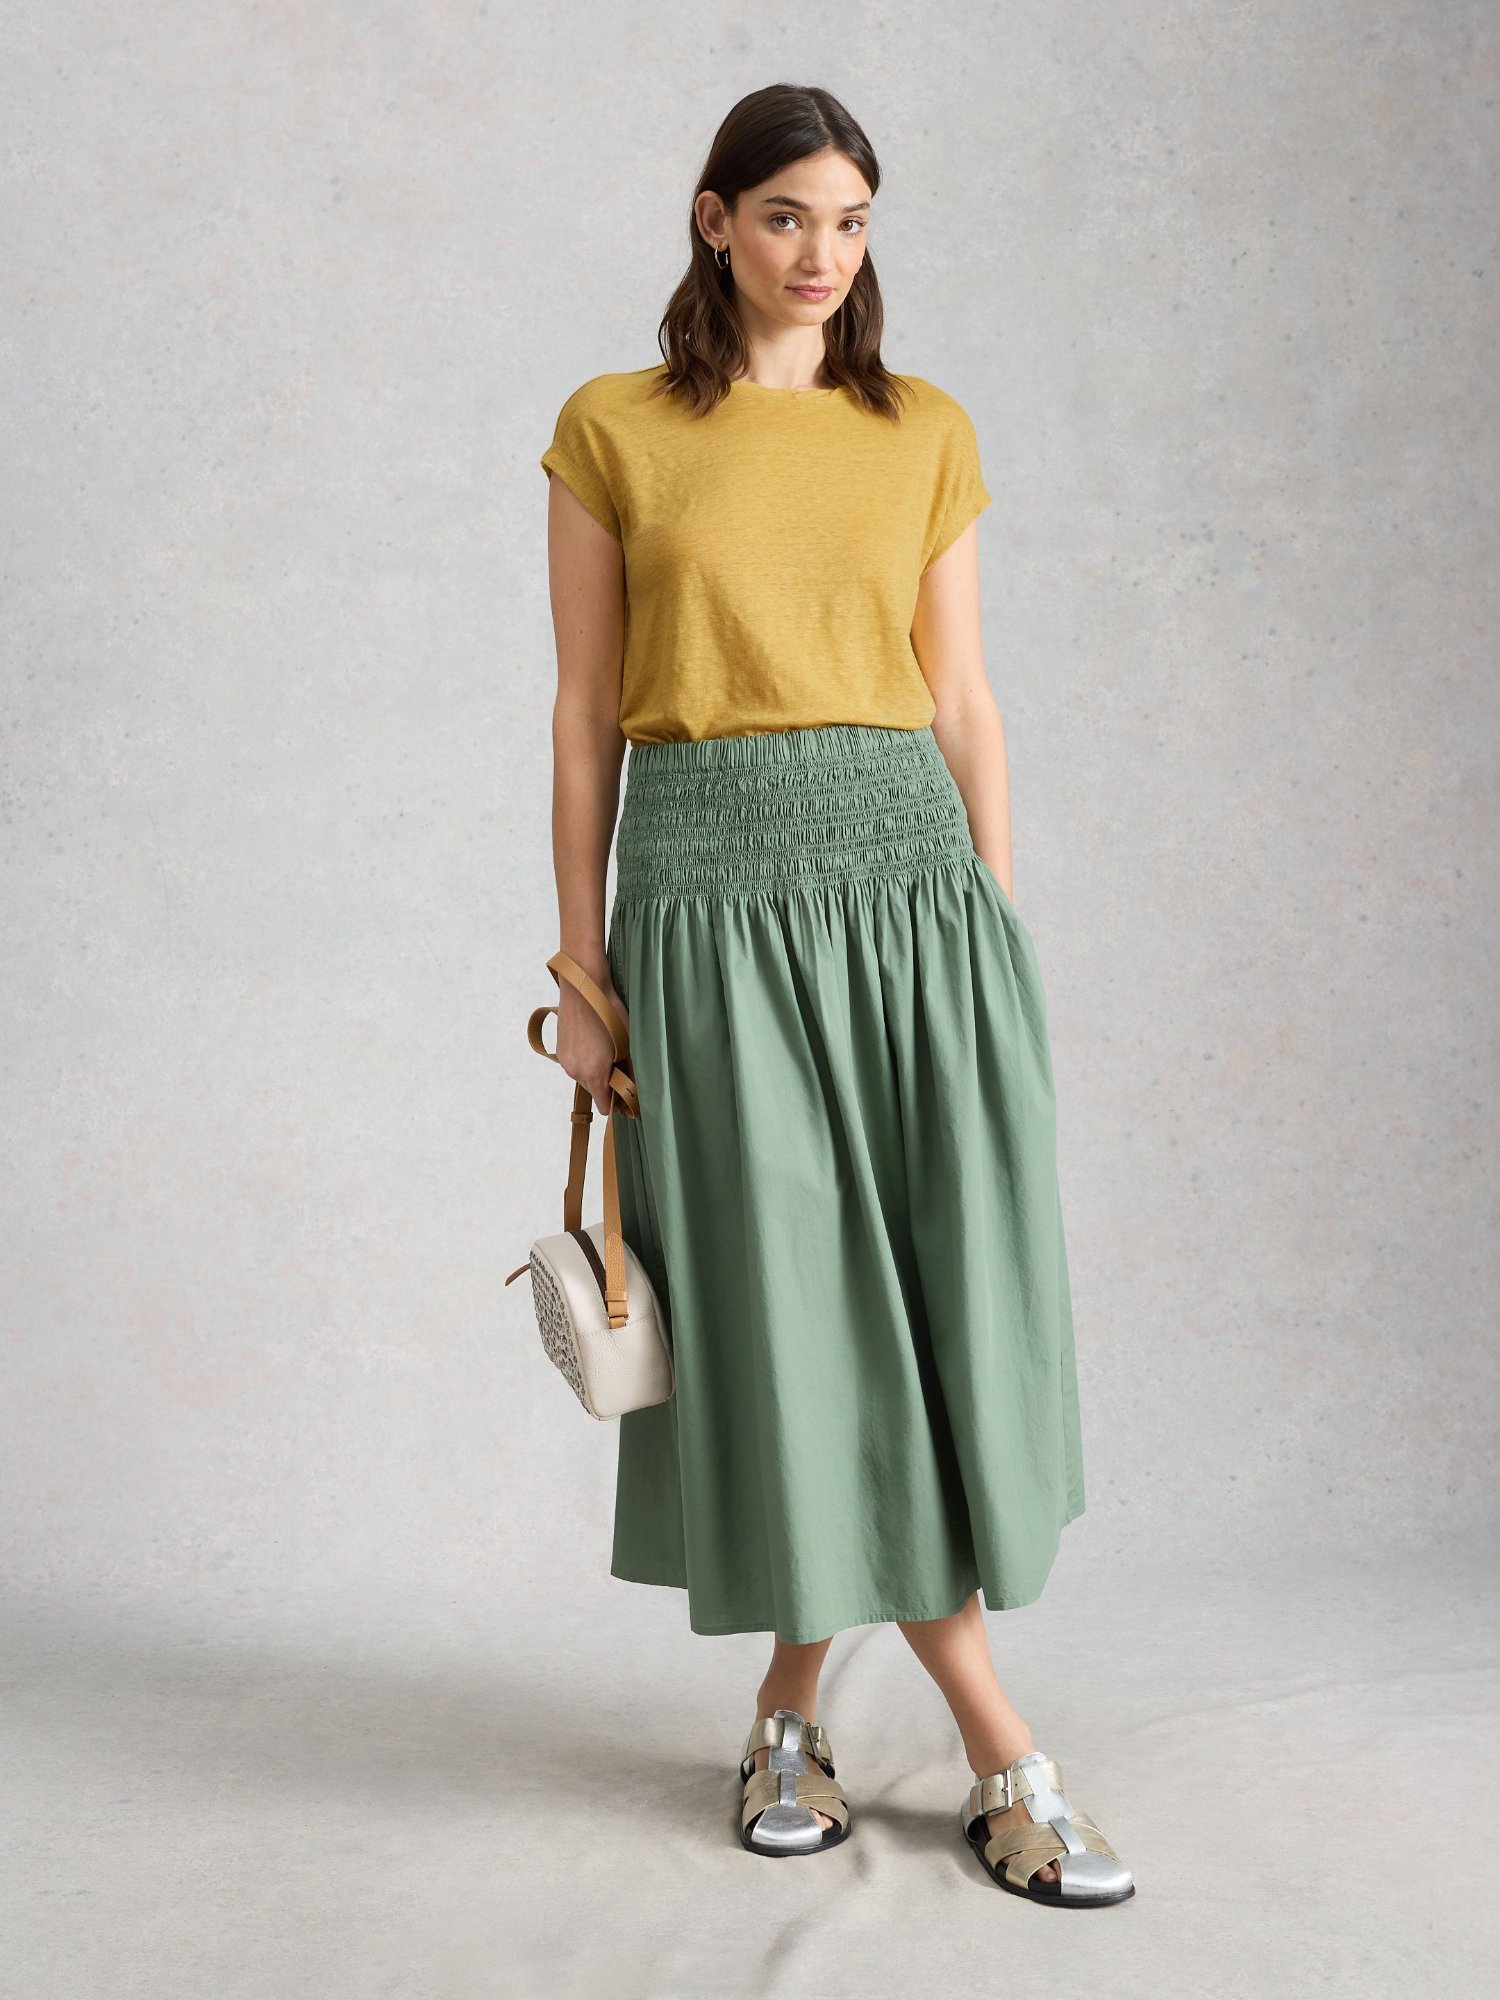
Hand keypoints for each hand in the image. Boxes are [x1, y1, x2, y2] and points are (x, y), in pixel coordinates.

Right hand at [556, 973, 628, 1113]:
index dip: (618, 1102)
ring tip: (605, 1048)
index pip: (604, 1106)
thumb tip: (635, 1086)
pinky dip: (584, 1060)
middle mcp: (575, 1072)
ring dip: (595, 1070)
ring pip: (584, 1077)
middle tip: (618, 1062)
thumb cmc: (610, 1012)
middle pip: (594, 1091)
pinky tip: (593, 1042)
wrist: (584, 987)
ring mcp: (565, 1061)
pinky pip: (575, 1064)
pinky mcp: (560, 1050)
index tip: (627, 1093)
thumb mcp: (628, 1042)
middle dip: (606, 1082)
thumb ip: (630, 1069)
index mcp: (593, 1073)